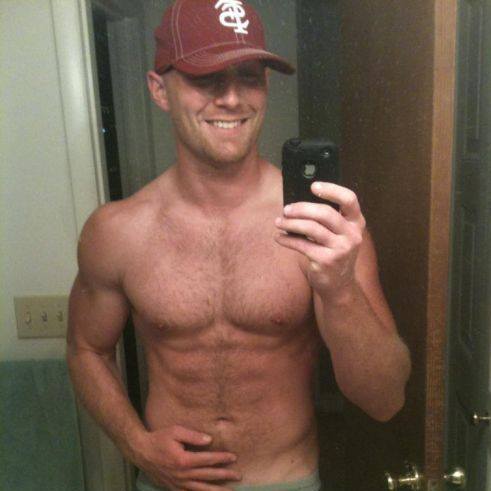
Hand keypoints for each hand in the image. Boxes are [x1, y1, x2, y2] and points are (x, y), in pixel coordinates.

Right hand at [133, 425, 240, 490]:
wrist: (141, 452)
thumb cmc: (159, 439)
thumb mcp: (176, 431)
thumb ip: (193, 436)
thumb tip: (209, 440)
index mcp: (184, 460)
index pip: (208, 460)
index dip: (222, 458)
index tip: (234, 457)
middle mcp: (183, 475)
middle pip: (208, 476)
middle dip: (224, 476)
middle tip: (239, 476)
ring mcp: (178, 483)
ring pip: (201, 489)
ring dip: (216, 490)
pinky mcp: (173, 487)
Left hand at [274, 182, 365, 297]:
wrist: (339, 285)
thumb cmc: (333, 253)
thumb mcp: (337, 235)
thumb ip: (326, 220)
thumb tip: (297, 204)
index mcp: (356, 223)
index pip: (349, 200)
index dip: (331, 190)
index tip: (313, 185)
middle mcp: (352, 235)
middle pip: (325, 213)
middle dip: (302, 208)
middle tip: (286, 209)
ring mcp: (341, 249)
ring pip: (311, 228)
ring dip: (291, 223)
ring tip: (279, 222)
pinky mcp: (326, 261)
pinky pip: (302, 245)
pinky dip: (287, 239)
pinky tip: (279, 237)